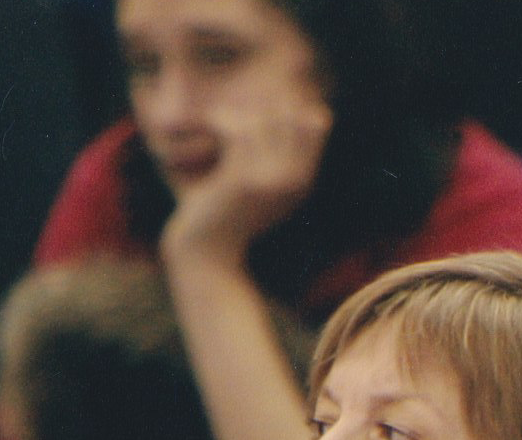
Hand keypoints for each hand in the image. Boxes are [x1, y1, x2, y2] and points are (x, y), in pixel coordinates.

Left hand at [160, 85, 332, 263]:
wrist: (205, 253)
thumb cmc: (226, 214)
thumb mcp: (257, 182)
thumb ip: (273, 150)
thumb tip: (283, 109)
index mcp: (303, 182)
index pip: (316, 122)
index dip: (289, 105)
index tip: (256, 108)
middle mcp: (296, 181)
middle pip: (294, 115)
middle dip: (264, 104)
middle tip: (233, 113)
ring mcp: (274, 182)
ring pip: (265, 120)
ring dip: (239, 112)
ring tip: (218, 119)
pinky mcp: (246, 182)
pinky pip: (240, 132)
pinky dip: (222, 121)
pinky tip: (211, 124)